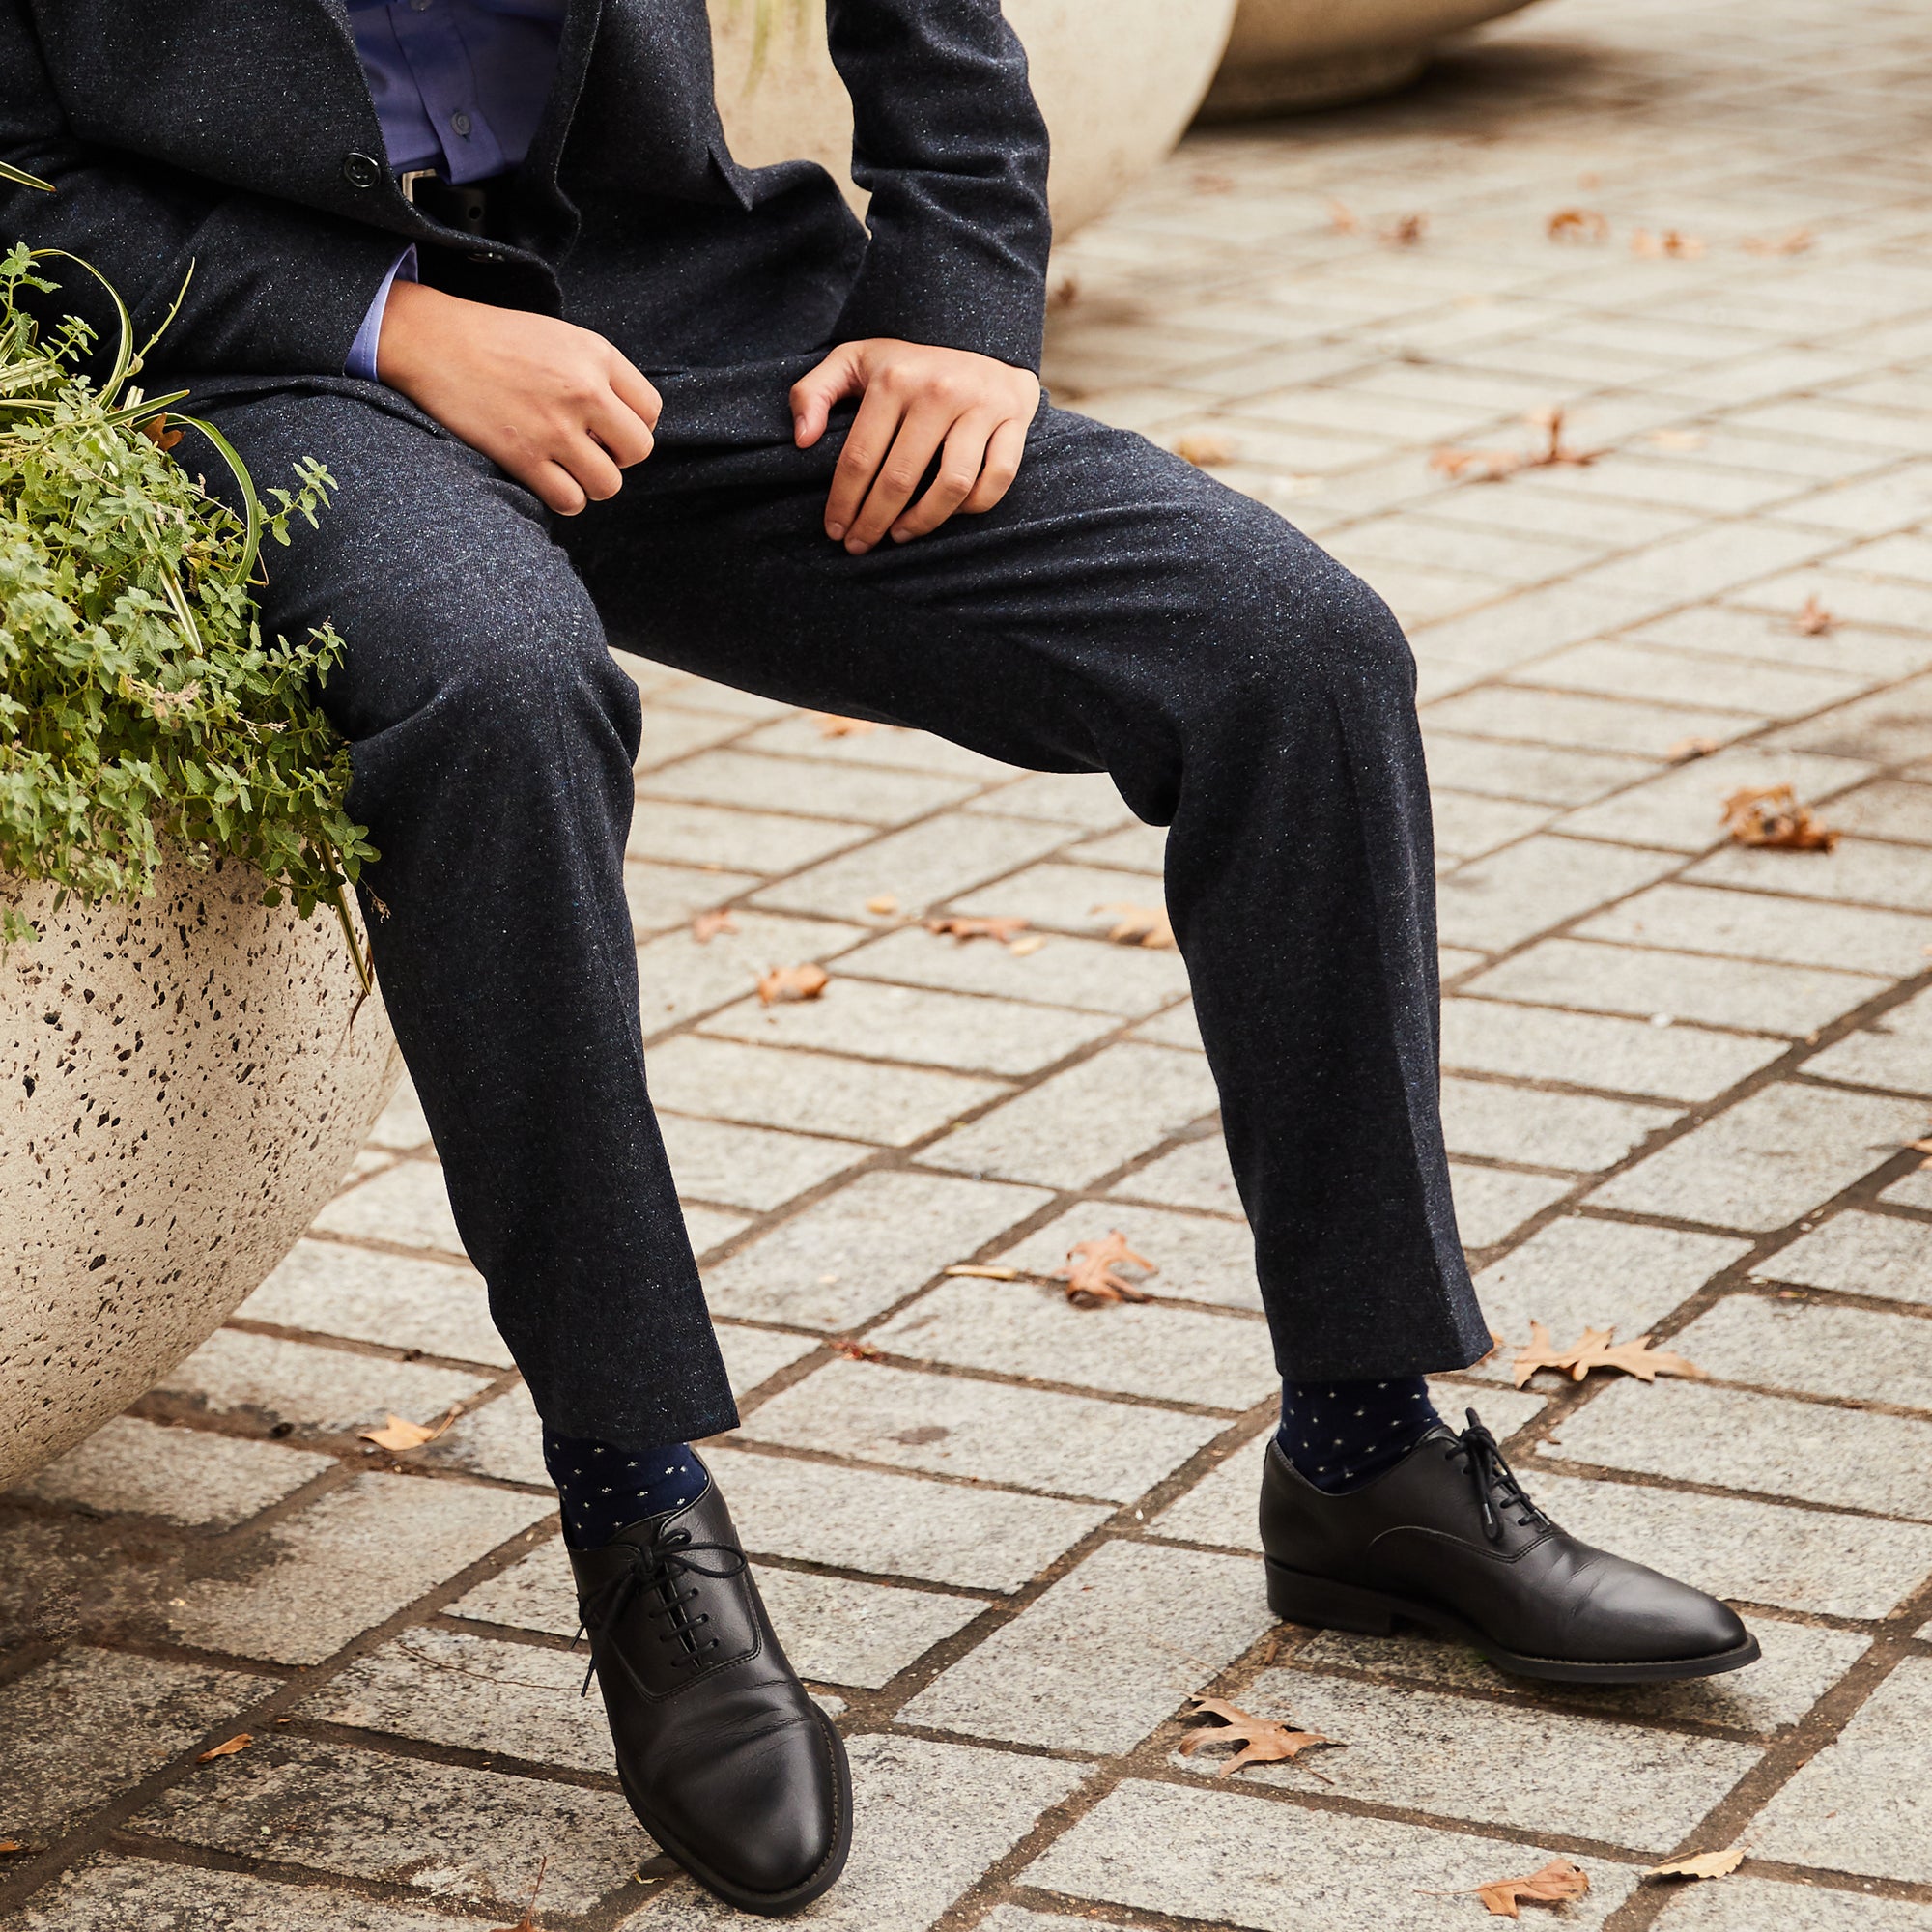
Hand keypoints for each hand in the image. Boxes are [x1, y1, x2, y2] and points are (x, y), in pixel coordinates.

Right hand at [377, 281, 660, 514]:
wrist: (432, 341)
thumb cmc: (496, 340)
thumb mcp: (560, 337)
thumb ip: (599, 373)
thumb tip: (628, 422)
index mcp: (597, 354)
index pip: (650, 410)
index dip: (632, 425)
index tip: (607, 427)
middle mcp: (584, 390)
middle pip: (638, 450)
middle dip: (618, 457)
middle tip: (588, 448)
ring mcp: (554, 426)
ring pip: (608, 484)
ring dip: (592, 483)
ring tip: (567, 466)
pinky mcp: (524, 456)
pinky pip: (569, 500)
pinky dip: (564, 498)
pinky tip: (547, 479)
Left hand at [791, 339, 1039, 553]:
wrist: (983, 340)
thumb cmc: (910, 363)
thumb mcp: (854, 360)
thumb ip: (813, 392)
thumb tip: (802, 441)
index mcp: (895, 380)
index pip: (860, 457)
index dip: (843, 502)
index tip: (835, 530)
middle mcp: (939, 391)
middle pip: (900, 479)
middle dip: (873, 522)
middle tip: (860, 546)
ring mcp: (981, 406)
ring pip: (952, 486)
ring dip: (923, 523)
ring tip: (899, 535)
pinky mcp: (1014, 422)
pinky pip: (997, 480)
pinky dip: (973, 507)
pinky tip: (948, 515)